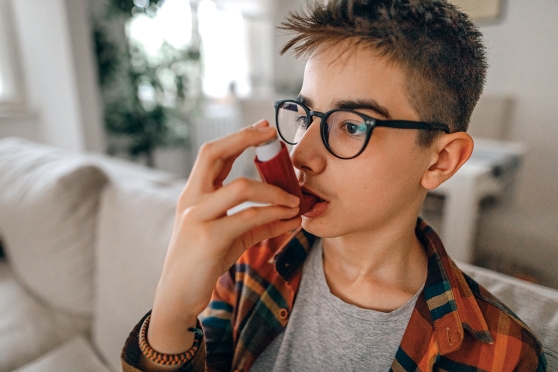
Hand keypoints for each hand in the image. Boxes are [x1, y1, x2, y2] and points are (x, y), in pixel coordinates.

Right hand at [147, 120, 301, 355]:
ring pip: (240, 187)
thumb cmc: (204, 262)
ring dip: (274, 189)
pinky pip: (248, 218)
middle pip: (213, 153)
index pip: (212, 154)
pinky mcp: (209, 238)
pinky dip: (273, 214)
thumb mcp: (233, 238)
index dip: (238, 137)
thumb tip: (293, 215)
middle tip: (272, 135)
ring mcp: (197, 217)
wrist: (178, 296)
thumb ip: (260, 224)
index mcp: (194, 194)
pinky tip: (289, 218)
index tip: (262, 128)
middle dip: (244, 138)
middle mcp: (192, 199)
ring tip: (295, 200)